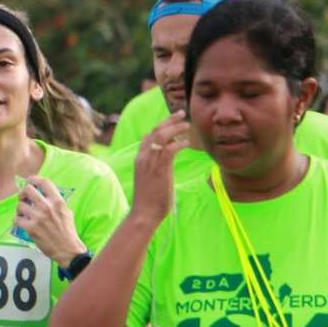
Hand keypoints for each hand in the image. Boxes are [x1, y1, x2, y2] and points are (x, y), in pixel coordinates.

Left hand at [13, 176, 85, 264]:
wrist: (67, 250)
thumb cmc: (68, 232)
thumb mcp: (67, 212)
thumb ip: (57, 202)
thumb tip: (46, 195)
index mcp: (57, 201)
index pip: (44, 182)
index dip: (34, 179)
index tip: (30, 181)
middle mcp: (47, 207)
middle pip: (27, 190)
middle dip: (23, 193)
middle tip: (23, 198)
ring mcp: (38, 218)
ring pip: (19, 205)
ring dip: (19, 209)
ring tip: (23, 214)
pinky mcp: (31, 229)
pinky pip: (16, 219)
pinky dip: (17, 221)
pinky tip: (21, 223)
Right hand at [130, 111, 188, 226]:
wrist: (143, 213)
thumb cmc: (149, 200)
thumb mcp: (150, 180)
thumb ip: (155, 168)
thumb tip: (166, 165)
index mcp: (140, 159)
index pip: (148, 135)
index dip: (161, 126)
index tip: (172, 122)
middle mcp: (143, 157)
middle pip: (155, 130)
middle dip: (169, 120)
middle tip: (181, 113)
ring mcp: (150, 163)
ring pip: (161, 136)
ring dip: (175, 128)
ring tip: (187, 125)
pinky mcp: (160, 169)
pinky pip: (170, 149)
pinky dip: (179, 143)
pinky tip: (187, 143)